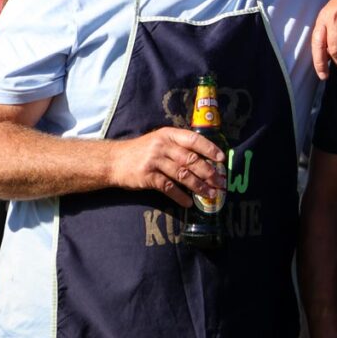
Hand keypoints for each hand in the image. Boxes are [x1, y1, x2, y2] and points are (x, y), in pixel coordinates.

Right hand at [110, 127, 226, 206]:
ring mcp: (154, 160)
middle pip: (191, 160)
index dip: (209, 149)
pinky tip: (189, 203)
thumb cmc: (142, 151)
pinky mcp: (147, 176)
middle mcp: (162, 145)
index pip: (194, 139)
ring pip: (182, 175)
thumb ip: (179, 146)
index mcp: (168, 134)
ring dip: (199, 187)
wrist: (114, 160)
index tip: (222, 159)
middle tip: (221, 182)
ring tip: (210, 194)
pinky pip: (168, 187)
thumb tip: (206, 158)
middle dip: (209, 172)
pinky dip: (180, 197)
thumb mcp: (159, 140)